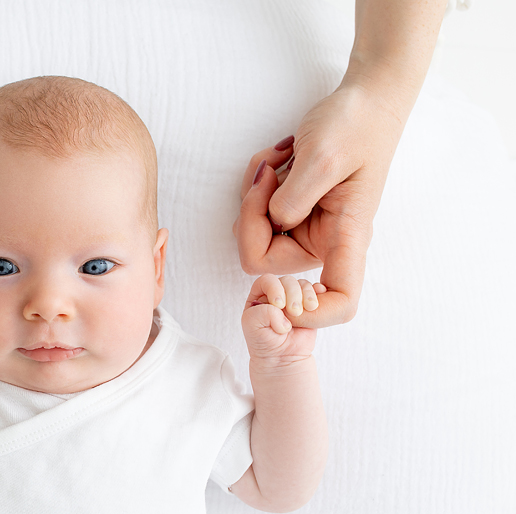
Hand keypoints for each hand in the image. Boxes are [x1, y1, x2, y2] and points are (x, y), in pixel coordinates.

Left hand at [235, 81, 405, 327]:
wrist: (364, 99)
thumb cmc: (354, 125)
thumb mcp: (322, 157)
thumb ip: (294, 198)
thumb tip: (274, 222)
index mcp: (346, 238)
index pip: (339, 302)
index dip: (309, 313)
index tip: (280, 286)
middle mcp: (324, 241)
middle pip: (263, 260)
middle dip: (251, 214)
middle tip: (266, 173)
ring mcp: (305, 227)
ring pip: (253, 233)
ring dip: (253, 194)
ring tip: (277, 159)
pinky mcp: (292, 211)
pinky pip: (256, 212)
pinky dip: (257, 185)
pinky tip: (278, 158)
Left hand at [241, 274, 323, 362]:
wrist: (282, 357)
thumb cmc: (264, 341)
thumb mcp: (252, 325)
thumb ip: (262, 311)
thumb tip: (282, 308)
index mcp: (259, 295)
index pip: (267, 280)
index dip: (275, 288)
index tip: (279, 305)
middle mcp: (276, 294)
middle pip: (287, 281)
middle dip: (292, 294)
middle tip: (294, 312)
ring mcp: (293, 299)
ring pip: (302, 285)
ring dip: (306, 295)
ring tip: (306, 311)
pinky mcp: (308, 306)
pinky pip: (315, 292)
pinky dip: (317, 293)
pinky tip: (315, 303)